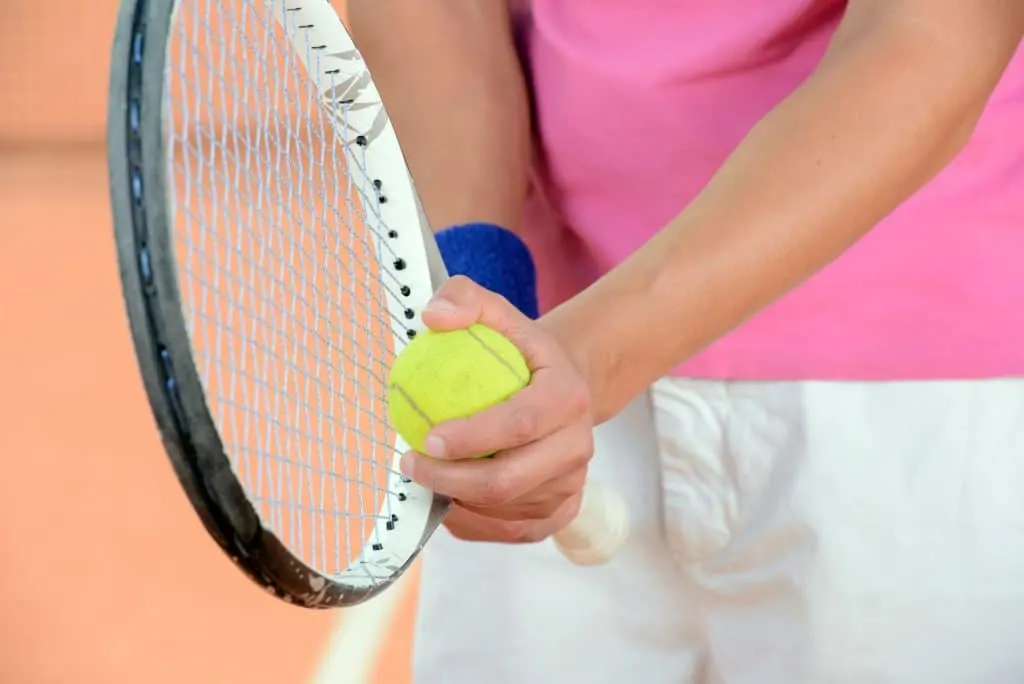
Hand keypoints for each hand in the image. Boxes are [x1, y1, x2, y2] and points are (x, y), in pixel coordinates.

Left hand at [399, 276, 595, 543]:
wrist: (562, 388)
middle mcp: (578, 446)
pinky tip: (446, 502)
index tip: (426, 438)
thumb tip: (433, 317)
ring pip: (506, 511)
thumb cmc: (519, 352)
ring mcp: (571, 485)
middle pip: (509, 481)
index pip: (518, 424)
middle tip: (410, 464)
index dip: (471, 438)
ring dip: (456, 502)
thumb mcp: (497, 314)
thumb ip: (464, 300)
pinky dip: (473, 523)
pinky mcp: (560, 513)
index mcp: (568, 397)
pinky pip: (510, 531)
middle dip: (451, 481)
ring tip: (423, 478)